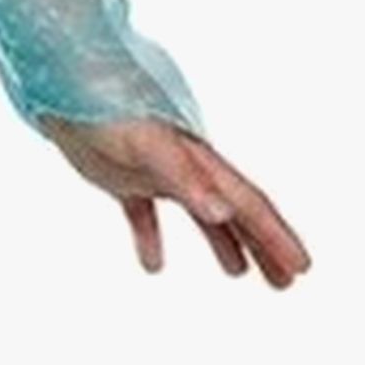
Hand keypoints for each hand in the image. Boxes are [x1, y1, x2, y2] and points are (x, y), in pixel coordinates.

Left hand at [30, 111, 309, 285]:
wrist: (61, 82)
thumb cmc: (106, 108)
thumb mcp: (147, 146)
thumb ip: (185, 178)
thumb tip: (224, 212)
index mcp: (199, 160)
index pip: (248, 205)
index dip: (277, 237)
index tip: (303, 267)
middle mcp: (186, 166)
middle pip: (235, 212)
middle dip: (264, 246)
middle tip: (287, 282)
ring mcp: (155, 171)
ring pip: (200, 214)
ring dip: (223, 243)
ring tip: (240, 275)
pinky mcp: (122, 176)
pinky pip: (144, 214)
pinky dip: (151, 238)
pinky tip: (153, 266)